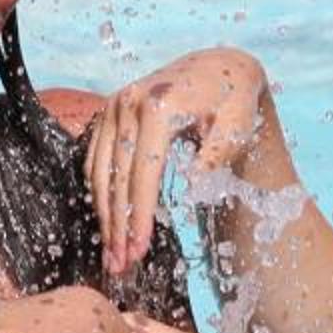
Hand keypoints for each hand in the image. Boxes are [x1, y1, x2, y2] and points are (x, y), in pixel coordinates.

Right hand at [84, 47, 277, 277]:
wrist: (219, 67)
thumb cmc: (235, 102)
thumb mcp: (238, 126)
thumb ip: (217, 155)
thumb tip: (192, 189)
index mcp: (159, 106)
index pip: (143, 172)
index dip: (139, 215)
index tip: (139, 250)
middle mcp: (129, 102)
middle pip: (116, 176)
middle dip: (117, 225)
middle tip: (120, 265)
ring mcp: (114, 105)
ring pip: (98, 171)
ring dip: (103, 215)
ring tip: (111, 254)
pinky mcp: (108, 111)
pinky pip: (94, 158)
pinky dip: (97, 192)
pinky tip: (105, 221)